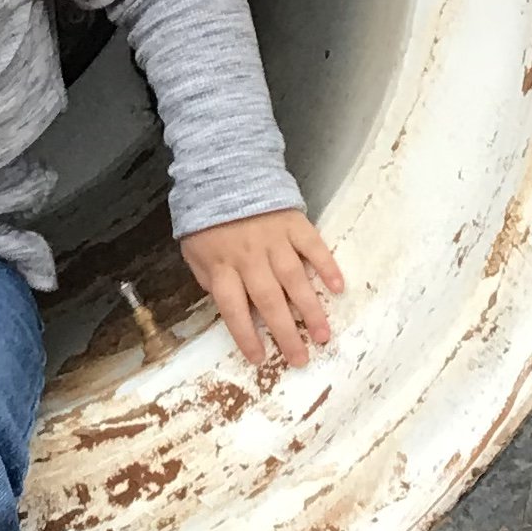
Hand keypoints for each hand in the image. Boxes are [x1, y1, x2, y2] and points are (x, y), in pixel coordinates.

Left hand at [180, 208, 343, 374]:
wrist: (223, 171)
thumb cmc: (207, 219)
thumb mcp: (194, 252)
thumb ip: (211, 281)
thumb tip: (232, 310)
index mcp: (221, 265)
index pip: (232, 308)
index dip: (245, 335)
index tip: (260, 358)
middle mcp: (248, 255)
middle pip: (268, 300)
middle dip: (285, 333)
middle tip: (300, 360)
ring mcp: (273, 239)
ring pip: (294, 279)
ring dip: (310, 310)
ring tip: (322, 336)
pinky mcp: (293, 222)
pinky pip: (313, 247)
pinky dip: (326, 266)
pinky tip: (337, 288)